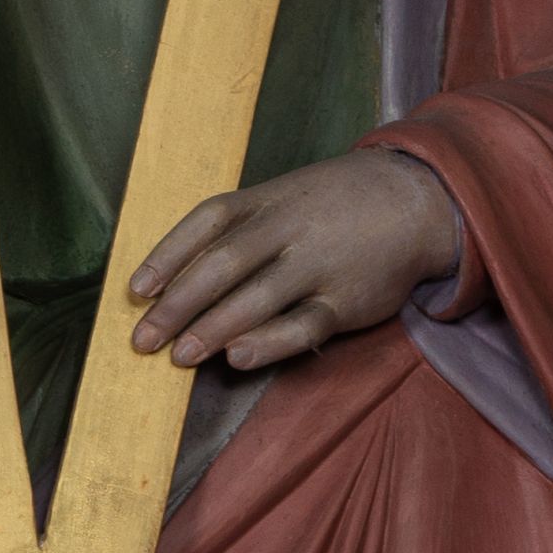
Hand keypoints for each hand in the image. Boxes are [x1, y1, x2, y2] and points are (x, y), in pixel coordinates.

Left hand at [128, 148, 460, 372]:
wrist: (416, 198)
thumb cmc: (334, 203)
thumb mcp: (287, 195)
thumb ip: (241, 227)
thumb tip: (178, 274)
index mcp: (267, 200)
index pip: (207, 222)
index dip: (167, 254)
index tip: (136, 290)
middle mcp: (288, 230)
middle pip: (222, 265)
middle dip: (177, 305)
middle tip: (142, 340)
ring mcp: (318, 265)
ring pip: (257, 298)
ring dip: (212, 328)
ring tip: (178, 357)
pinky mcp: (347, 301)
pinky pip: (303, 325)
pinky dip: (269, 342)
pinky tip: (238, 357)